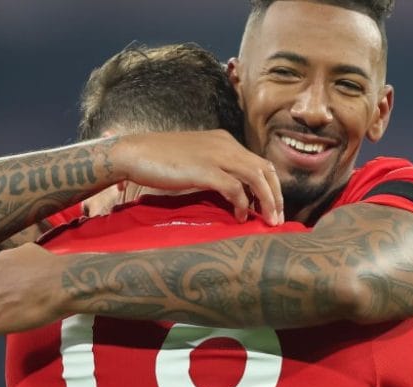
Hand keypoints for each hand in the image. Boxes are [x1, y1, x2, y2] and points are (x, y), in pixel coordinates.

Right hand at [116, 130, 283, 225]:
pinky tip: (240, 217)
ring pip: (257, 177)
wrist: (134, 153)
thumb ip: (214, 171)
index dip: (270, 185)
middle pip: (265, 169)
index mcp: (224, 141)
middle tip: (278, 219)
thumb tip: (230, 193)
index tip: (272, 206)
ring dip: (267, 201)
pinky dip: (242, 204)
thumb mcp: (195, 161)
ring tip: (268, 221)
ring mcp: (216, 155)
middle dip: (276, 195)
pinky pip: (235, 188)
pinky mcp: (205, 170)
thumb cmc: (160, 160)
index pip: (259, 162)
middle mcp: (225, 144)